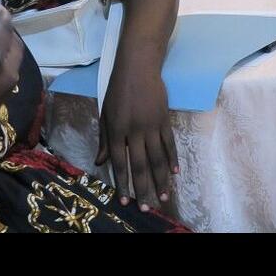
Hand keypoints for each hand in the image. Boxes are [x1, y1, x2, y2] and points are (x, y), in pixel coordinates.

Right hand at [0, 7, 23, 144]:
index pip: (4, 33)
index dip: (4, 19)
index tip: (1, 10)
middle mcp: (9, 71)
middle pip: (16, 45)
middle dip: (10, 34)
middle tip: (0, 26)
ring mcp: (12, 82)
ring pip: (16, 58)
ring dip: (9, 48)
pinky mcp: (10, 91)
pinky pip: (11, 69)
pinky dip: (6, 60)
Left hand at [95, 68, 177, 212]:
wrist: (138, 68)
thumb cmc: (118, 90)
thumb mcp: (106, 114)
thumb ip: (105, 140)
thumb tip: (100, 163)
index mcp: (117, 130)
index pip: (120, 162)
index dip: (123, 182)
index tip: (125, 200)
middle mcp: (134, 131)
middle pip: (140, 164)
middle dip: (143, 187)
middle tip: (146, 206)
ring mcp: (151, 126)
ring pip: (157, 158)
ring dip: (161, 179)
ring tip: (163, 196)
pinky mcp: (164, 120)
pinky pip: (169, 143)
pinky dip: (172, 158)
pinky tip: (175, 172)